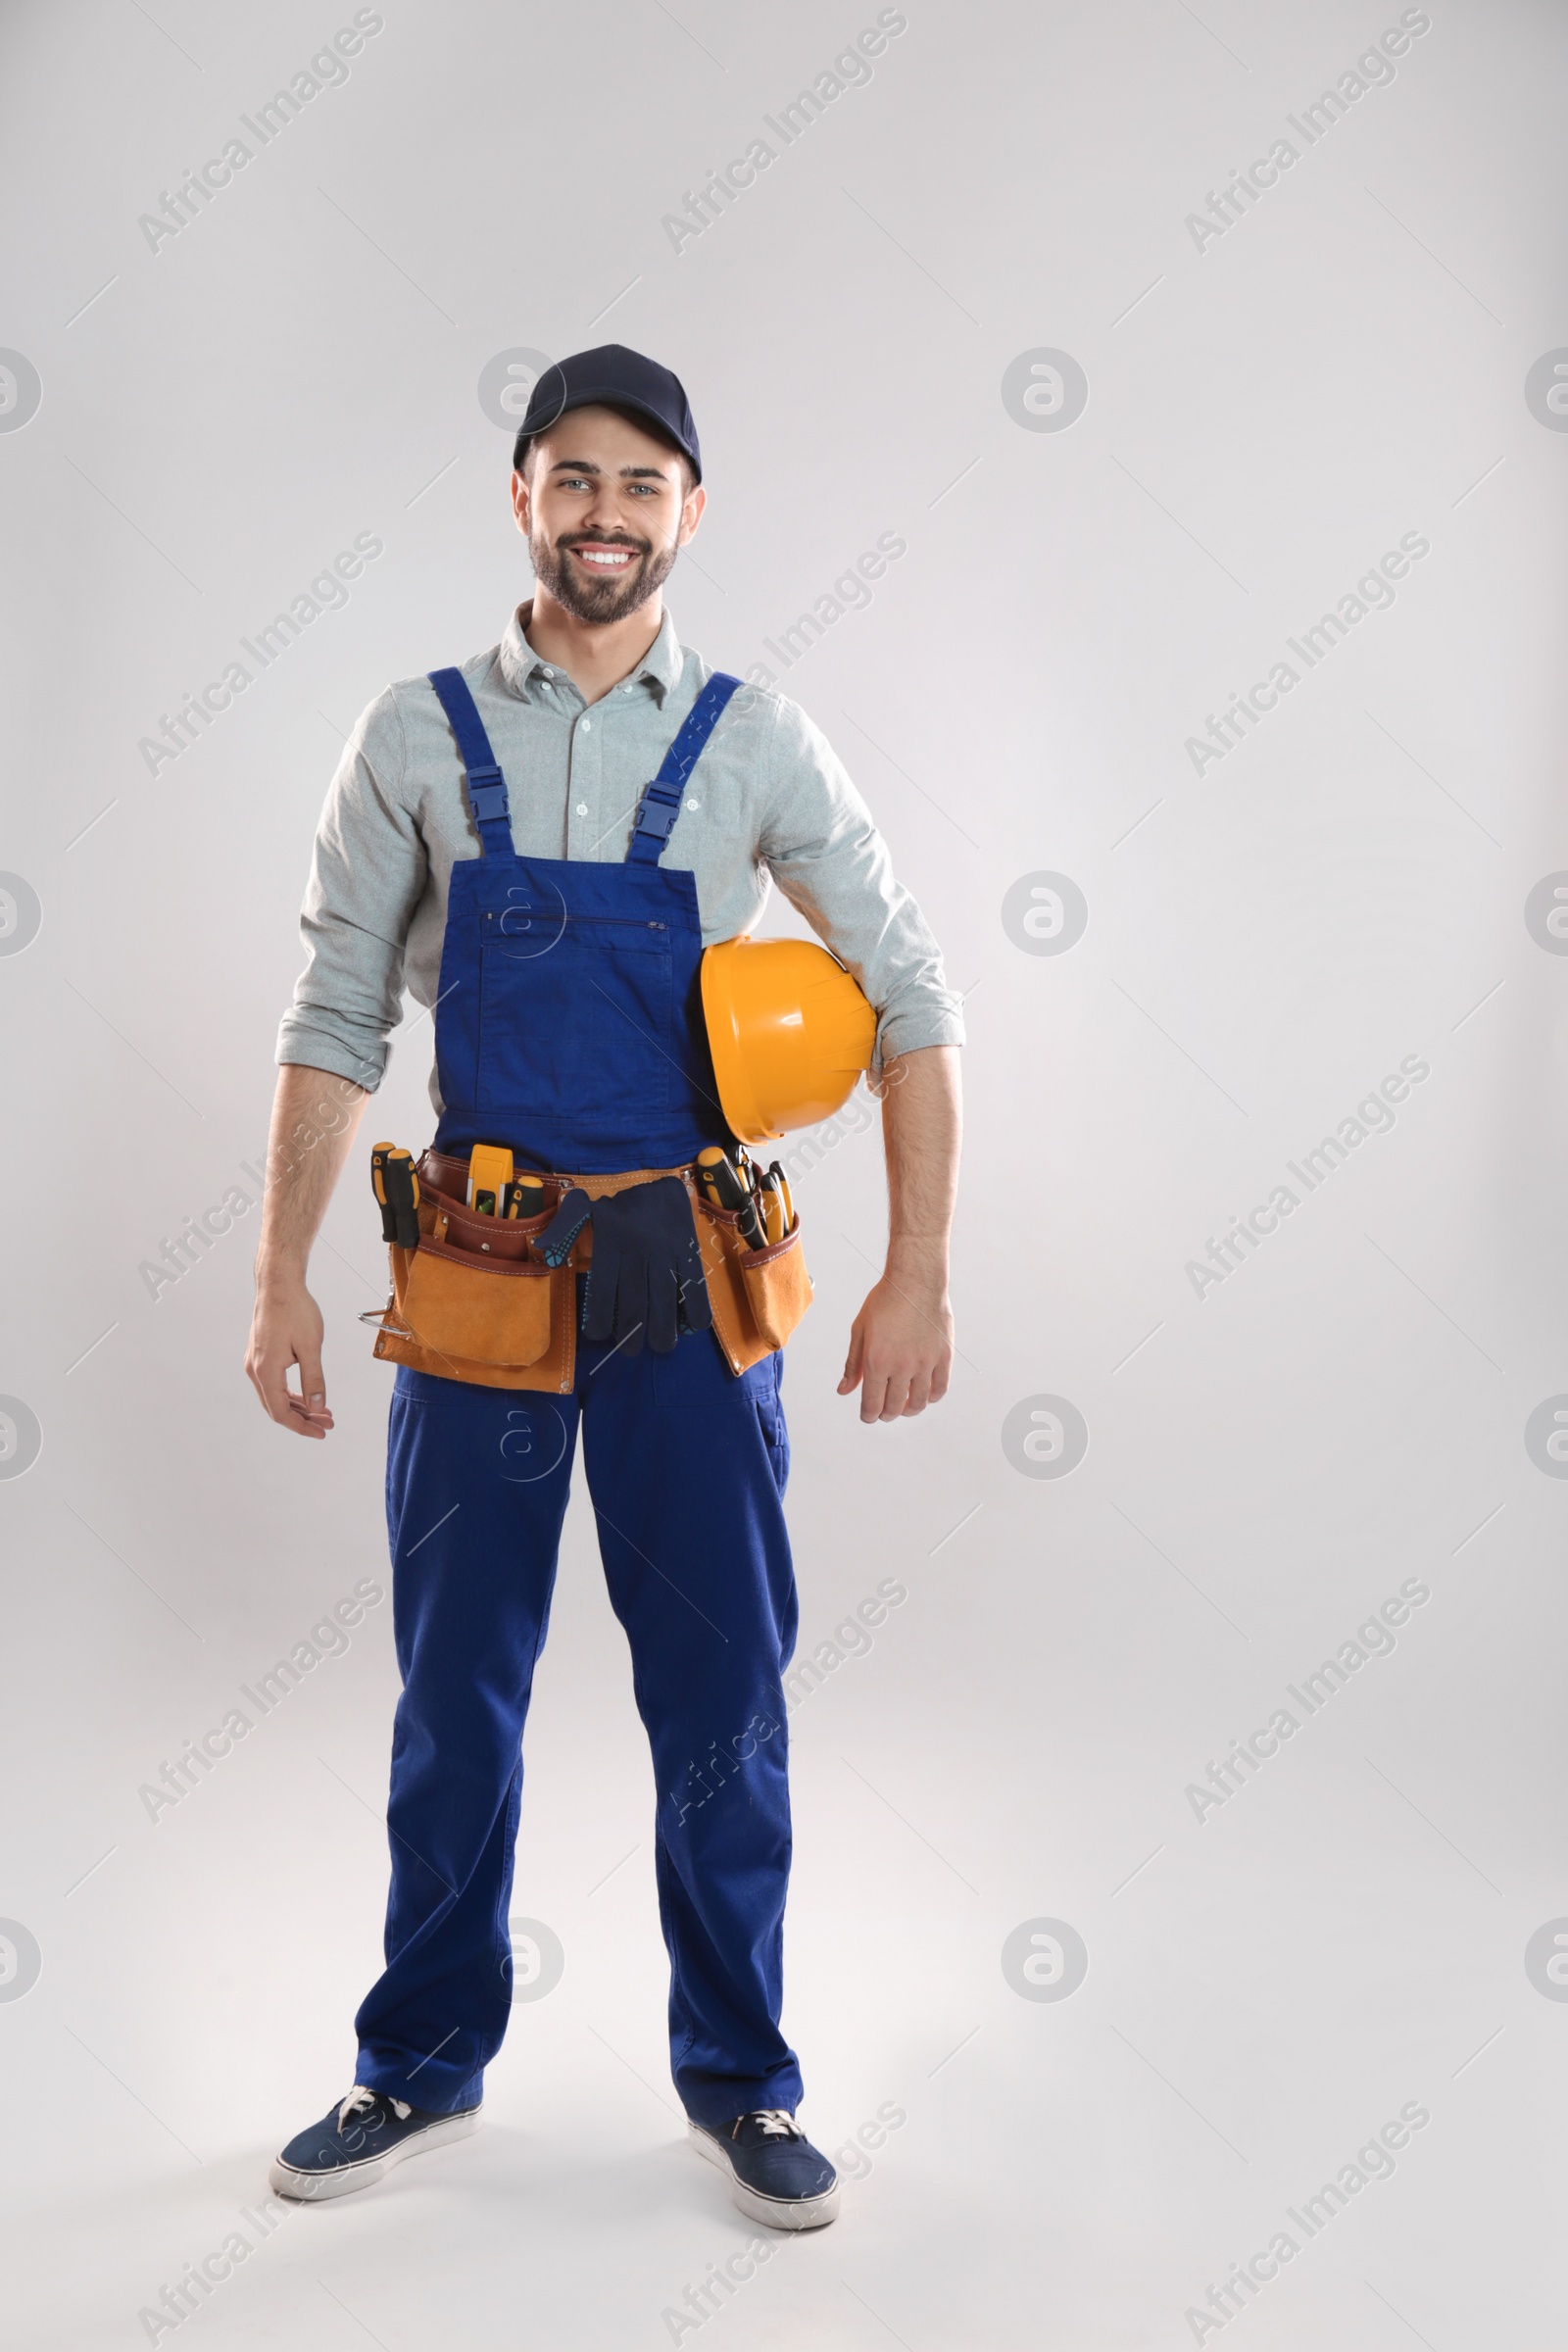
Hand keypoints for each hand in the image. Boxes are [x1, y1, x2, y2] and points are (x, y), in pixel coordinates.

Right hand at [245, 1278, 334, 1437]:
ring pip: (274, 1396)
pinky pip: (273, 1383)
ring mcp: (254, 1362)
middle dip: (303, 1419)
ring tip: (322, 1412)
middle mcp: (255, 1369)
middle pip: (276, 1407)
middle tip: (327, 1423)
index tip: (322, 1432)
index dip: (302, 1426)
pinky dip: (290, 1393)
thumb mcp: (311, 1346)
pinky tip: (307, 1396)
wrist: (279, 1284)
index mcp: (265, 1370)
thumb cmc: (295, 1310)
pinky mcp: (259, 1355)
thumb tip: (317, 1406)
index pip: (281, 1412)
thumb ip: (314, 1379)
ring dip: (298, 1406)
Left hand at [838, 1262, 952, 1423]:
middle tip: (885, 1411)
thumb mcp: (860, 1330)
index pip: (872, 1404)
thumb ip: (852, 1364)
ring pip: (918, 1403)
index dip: (868, 1415)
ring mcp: (925, 1363)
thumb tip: (844, 1391)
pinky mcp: (944, 1357)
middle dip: (886, 1414)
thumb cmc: (885, 1302)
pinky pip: (940, 1389)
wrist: (916, 1281)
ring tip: (904, 1406)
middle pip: (894, 1408)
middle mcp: (902, 1366)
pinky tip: (925, 1393)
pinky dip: (931, 1397)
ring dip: (909, 1410)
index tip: (868, 1416)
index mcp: (877, 1361)